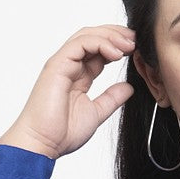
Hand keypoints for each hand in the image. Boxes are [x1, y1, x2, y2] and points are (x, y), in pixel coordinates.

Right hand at [0, 23, 137, 160]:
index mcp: (78, 76)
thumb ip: (111, 98)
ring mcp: (62, 63)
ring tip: (128, 44)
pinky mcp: (57, 65)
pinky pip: (80, 44)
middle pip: (93, 37)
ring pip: (86, 36)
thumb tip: (128, 88)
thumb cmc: (62, 133)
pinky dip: (100, 43)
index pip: (98, 51)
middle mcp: (69, 66)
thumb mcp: (96, 113)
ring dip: (110, 36)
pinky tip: (116, 53)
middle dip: (115, 34)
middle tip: (135, 39)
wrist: (43, 144)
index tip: (135, 49)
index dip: (117, 46)